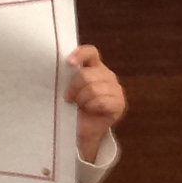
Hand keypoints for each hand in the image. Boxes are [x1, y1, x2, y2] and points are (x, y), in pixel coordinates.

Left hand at [65, 43, 123, 161]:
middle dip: (74, 89)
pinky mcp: (120, 103)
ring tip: (81, 105)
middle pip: (87, 74)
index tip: (68, 63)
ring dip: (82, 100)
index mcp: (93, 66)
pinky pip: (102, 101)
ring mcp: (116, 88)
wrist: (80, 129)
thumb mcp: (67, 88)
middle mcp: (106, 74)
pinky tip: (92, 111)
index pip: (90, 52)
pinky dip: (92, 107)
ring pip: (93, 89)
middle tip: (70, 99)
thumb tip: (61, 68)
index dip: (80, 54)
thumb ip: (67, 76)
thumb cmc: (71, 107)